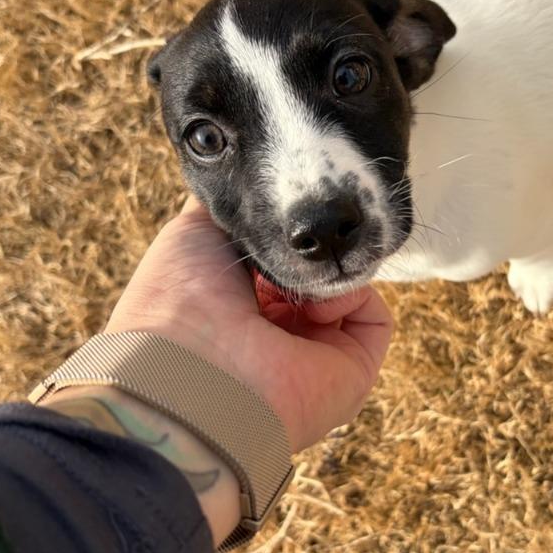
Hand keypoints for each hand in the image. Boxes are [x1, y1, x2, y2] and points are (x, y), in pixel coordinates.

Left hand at [106, 199, 392, 451]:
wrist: (194, 369)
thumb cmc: (179, 302)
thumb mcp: (191, 233)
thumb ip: (226, 208)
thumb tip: (244, 181)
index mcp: (236, 311)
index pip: (277, 263)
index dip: (281, 233)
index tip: (277, 211)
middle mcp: (276, 337)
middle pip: (317, 275)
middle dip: (311, 248)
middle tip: (294, 235)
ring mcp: (316, 357)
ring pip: (346, 291)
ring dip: (327, 268)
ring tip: (296, 270)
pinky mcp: (353, 371)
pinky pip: (373, 318)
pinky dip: (352, 295)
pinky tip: (316, 300)